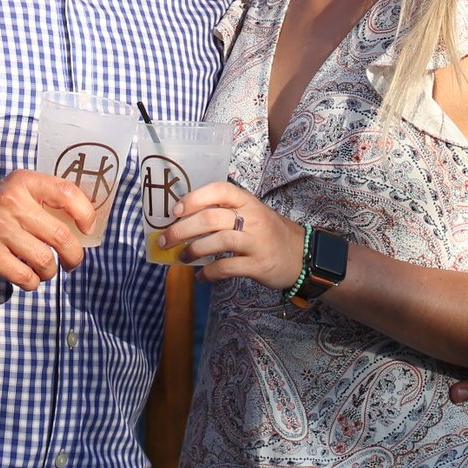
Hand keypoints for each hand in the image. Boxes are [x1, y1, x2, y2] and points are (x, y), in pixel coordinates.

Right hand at [0, 172, 96, 292]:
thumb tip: (87, 224)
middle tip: (73, 263)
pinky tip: (25, 277)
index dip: (85, 213)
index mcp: (22, 182)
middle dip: (74, 256)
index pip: (66, 192)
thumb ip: (44, 204)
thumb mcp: (14, 197)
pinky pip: (26, 277)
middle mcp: (10, 200)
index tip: (87, 229)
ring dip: (49, 271)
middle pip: (61, 235)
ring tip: (42, 269)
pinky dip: (31, 283)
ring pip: (45, 260)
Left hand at [158, 181, 304, 292]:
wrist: (302, 255)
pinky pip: (228, 267)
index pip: (219, 190)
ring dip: (194, 250)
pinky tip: (201, 277)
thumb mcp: (252, 214)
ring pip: (219, 240)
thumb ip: (225, 214)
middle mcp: (253, 218)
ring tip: (182, 258)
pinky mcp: (259, 265)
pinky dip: (209, 273)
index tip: (175, 211)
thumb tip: (184, 221)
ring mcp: (257, 242)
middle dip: (182, 229)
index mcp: (248, 201)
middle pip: (211, 217)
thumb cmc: (269, 233)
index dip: (194, 198)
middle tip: (165, 240)